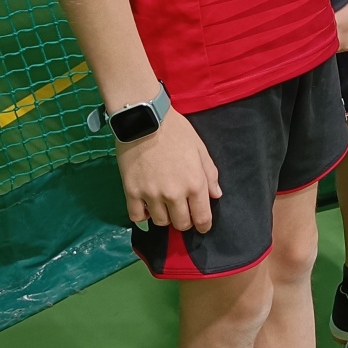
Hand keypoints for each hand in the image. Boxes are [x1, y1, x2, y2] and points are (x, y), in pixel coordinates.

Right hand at [118, 108, 220, 233]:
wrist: (145, 121)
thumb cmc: (177, 132)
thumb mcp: (200, 149)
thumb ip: (210, 175)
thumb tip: (216, 195)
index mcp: (194, 184)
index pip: (202, 218)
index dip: (204, 226)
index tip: (202, 227)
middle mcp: (174, 194)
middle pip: (181, 224)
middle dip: (185, 221)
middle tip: (182, 212)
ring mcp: (151, 195)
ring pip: (160, 222)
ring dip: (165, 217)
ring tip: (164, 206)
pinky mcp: (131, 192)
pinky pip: (137, 217)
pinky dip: (143, 215)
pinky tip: (146, 207)